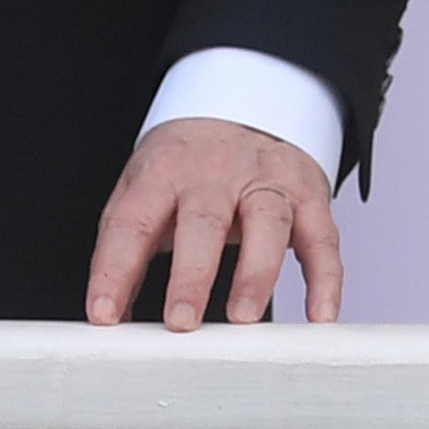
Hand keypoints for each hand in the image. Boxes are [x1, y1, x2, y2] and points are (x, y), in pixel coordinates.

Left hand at [83, 117, 339, 331]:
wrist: (244, 106)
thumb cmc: (188, 165)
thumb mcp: (146, 190)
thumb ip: (127, 250)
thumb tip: (110, 315)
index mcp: (163, 173)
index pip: (132, 222)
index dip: (114, 270)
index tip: (103, 316)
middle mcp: (215, 173)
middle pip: (204, 221)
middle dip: (192, 274)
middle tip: (181, 322)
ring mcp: (266, 181)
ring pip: (267, 222)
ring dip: (256, 273)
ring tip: (242, 317)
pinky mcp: (307, 194)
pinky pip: (322, 237)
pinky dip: (325, 278)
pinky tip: (320, 315)